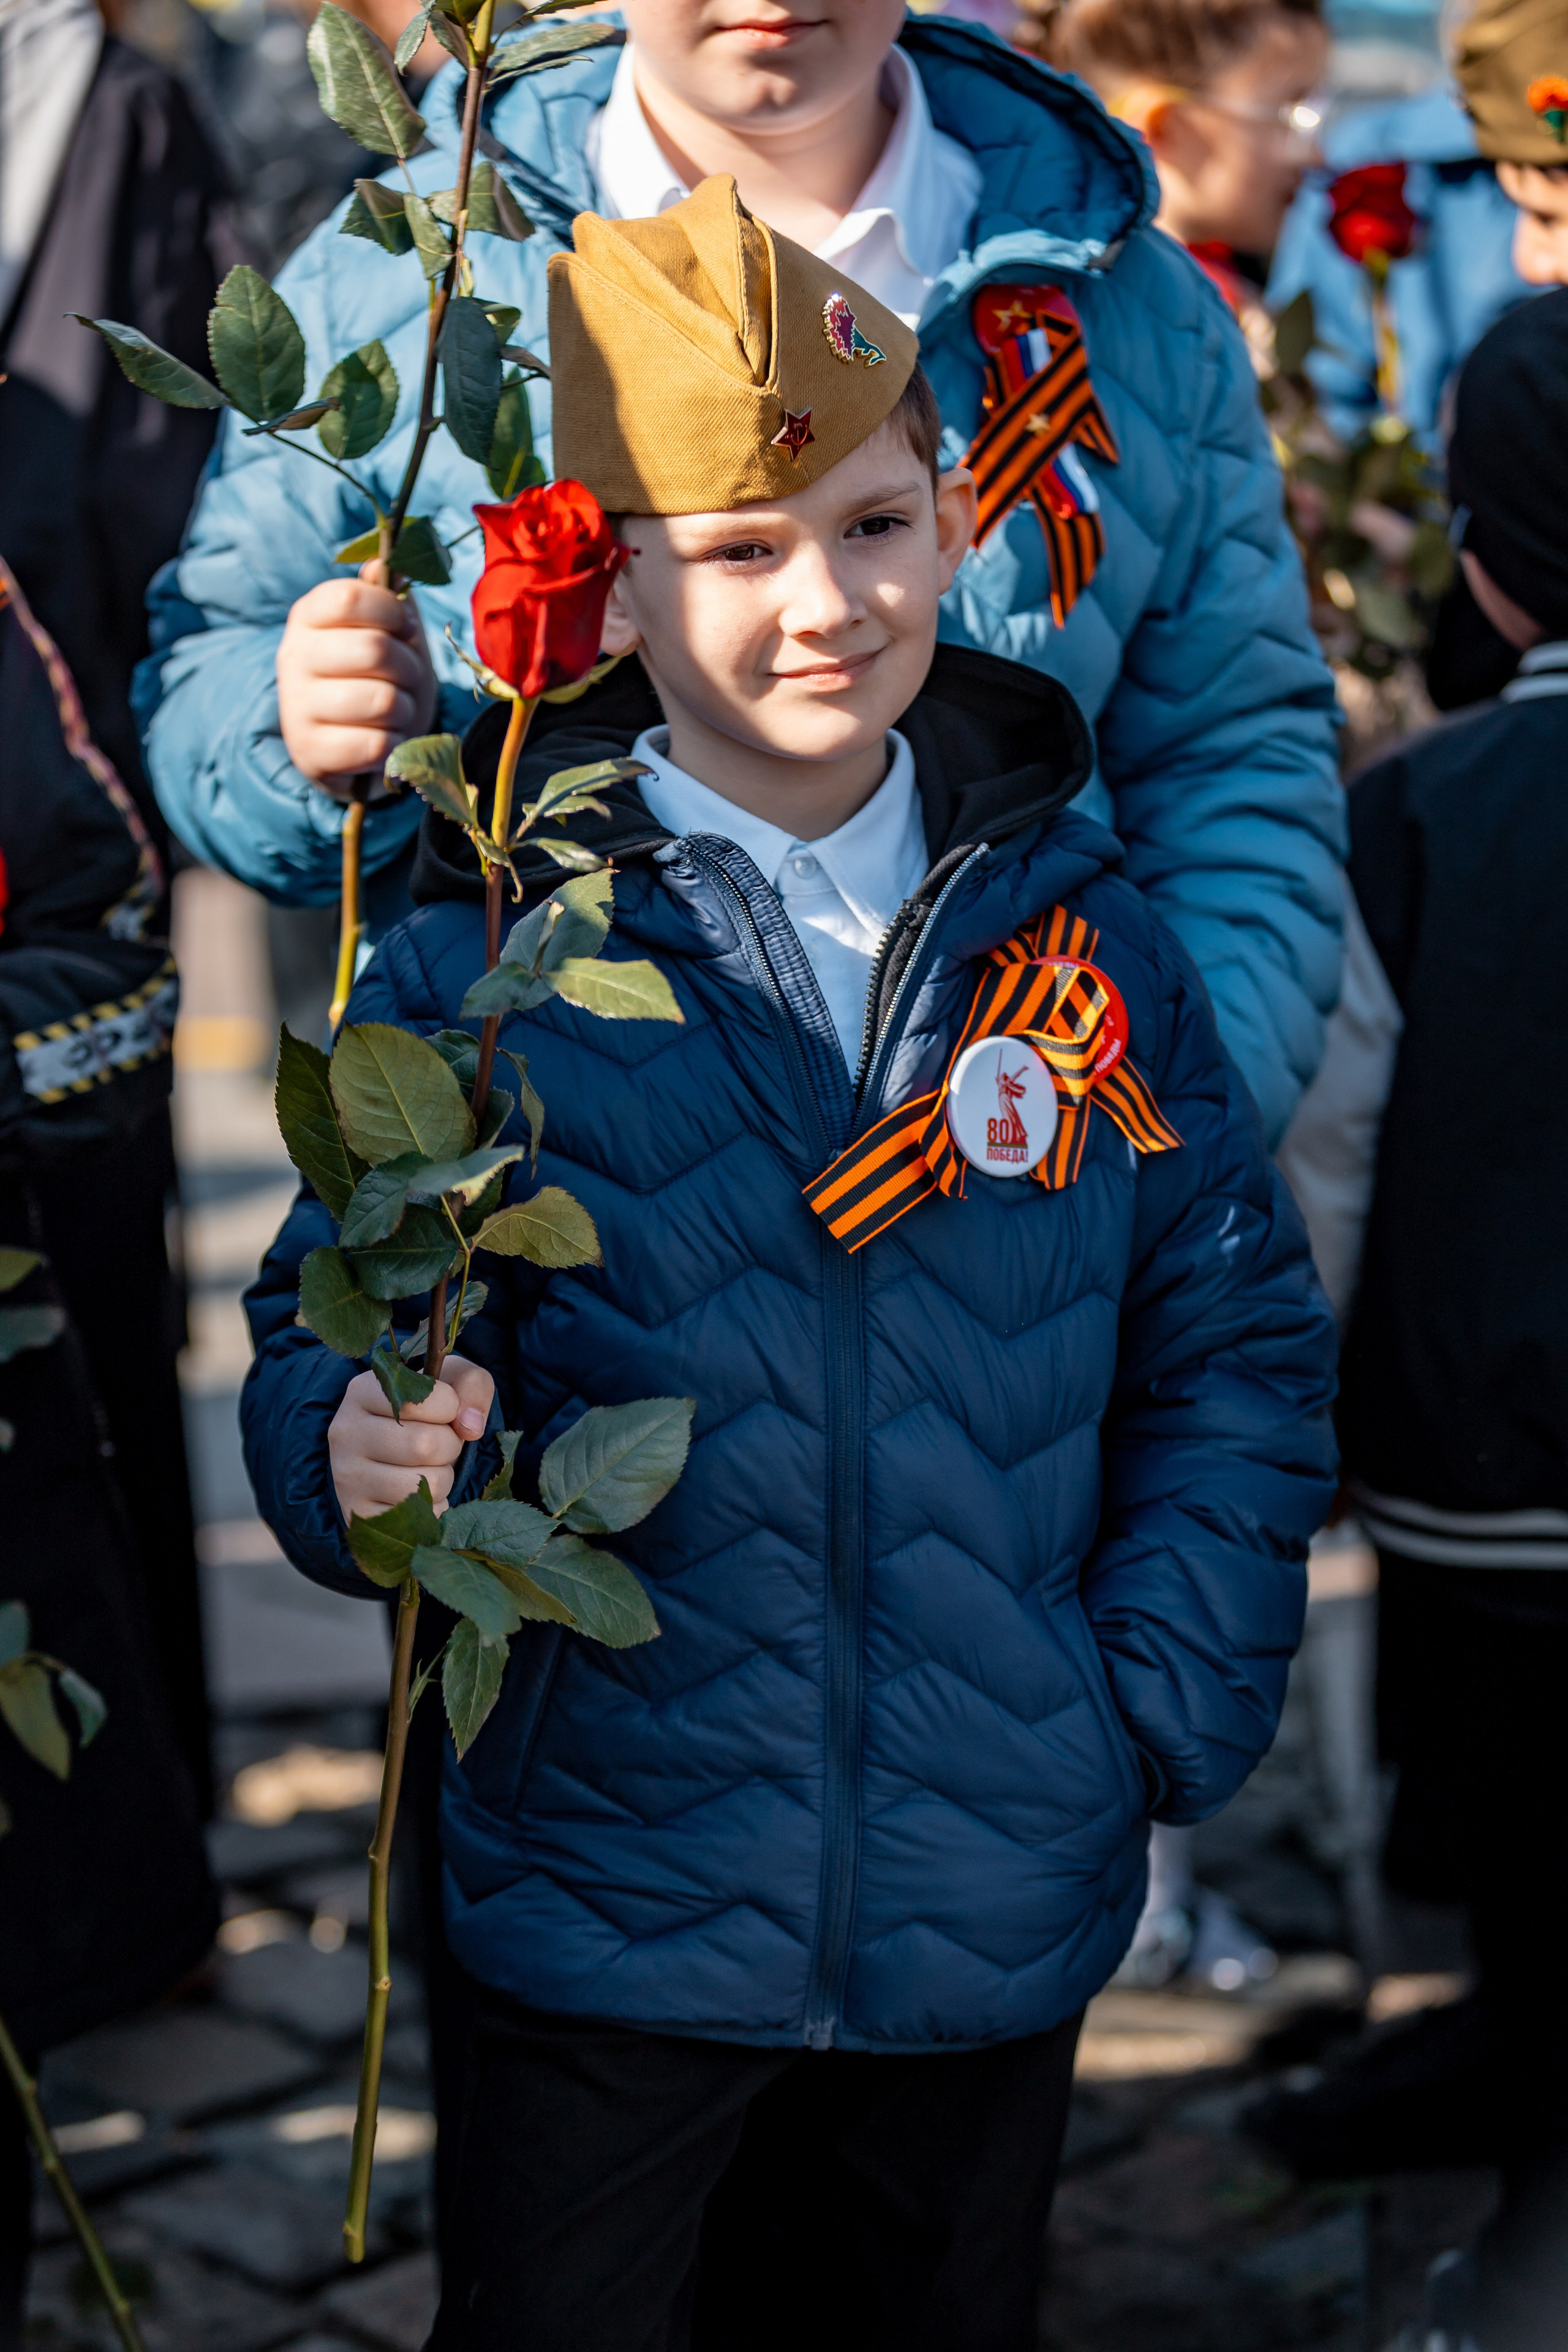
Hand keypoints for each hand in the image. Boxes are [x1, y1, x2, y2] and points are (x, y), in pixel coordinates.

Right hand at [277, 564, 435, 797]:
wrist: (350, 744)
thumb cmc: (376, 676)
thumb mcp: (385, 630)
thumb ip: (386, 596)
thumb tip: (385, 561)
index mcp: (308, 616)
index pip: (349, 598)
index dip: (392, 612)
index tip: (404, 629)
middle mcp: (293, 656)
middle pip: (375, 650)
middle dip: (410, 668)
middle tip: (406, 678)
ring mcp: (296, 706)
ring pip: (382, 701)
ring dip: (405, 710)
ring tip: (394, 712)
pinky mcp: (309, 752)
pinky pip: (377, 745)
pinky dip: (395, 745)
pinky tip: (383, 741)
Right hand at [328, 1354, 494, 1529]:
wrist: (392, 1460)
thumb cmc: (426, 1416)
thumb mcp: (452, 1384)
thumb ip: (472, 1386)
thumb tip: (470, 1427)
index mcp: (362, 1392)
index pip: (423, 1397)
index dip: (451, 1406)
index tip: (442, 1412)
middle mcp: (346, 1433)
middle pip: (425, 1444)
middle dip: (449, 1446)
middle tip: (437, 1445)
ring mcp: (347, 1478)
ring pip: (428, 1484)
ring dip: (443, 1478)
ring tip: (426, 1468)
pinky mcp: (360, 1516)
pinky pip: (422, 1517)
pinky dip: (433, 1507)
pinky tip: (418, 1495)